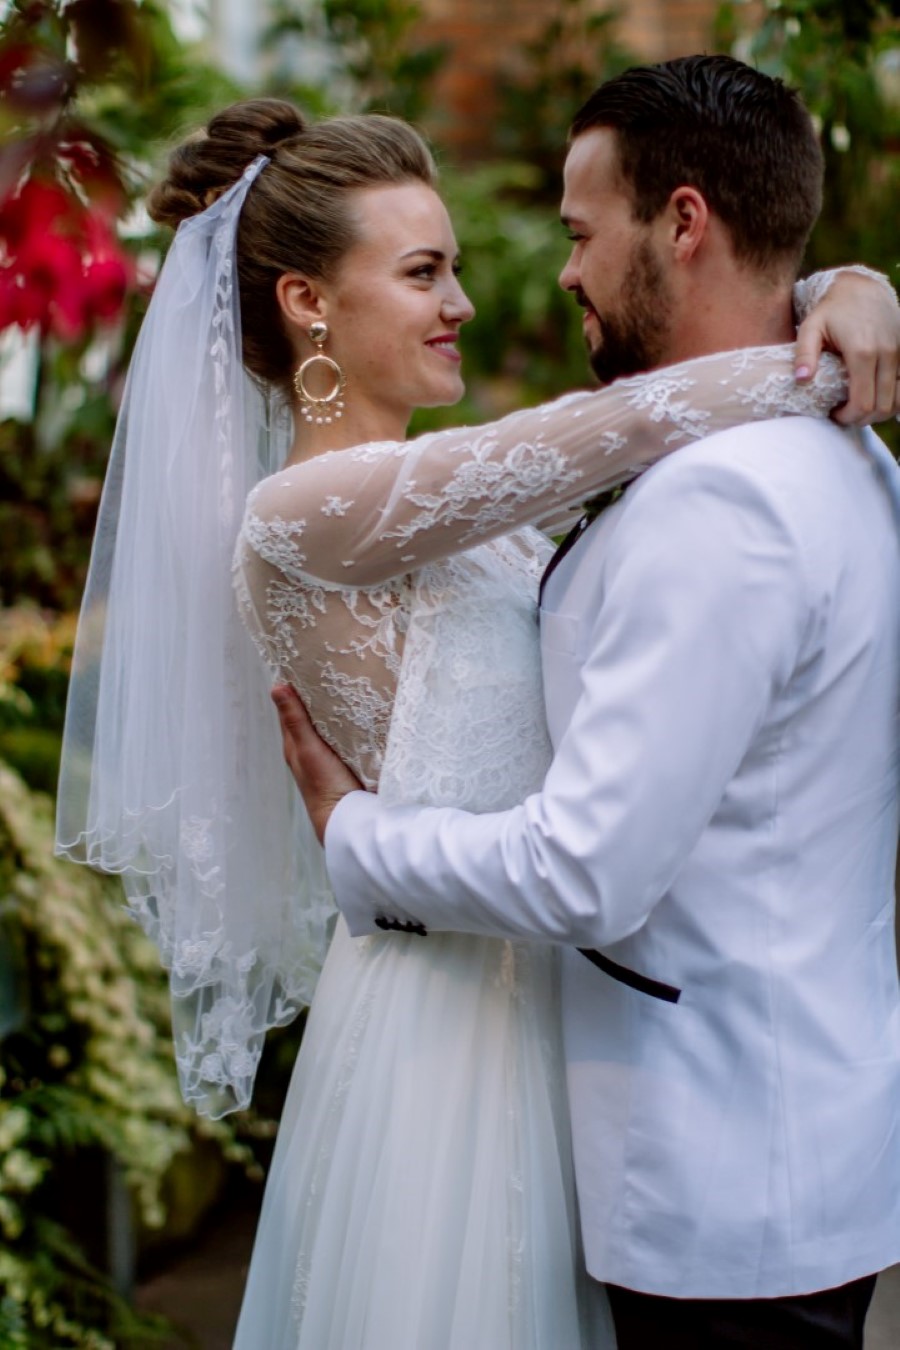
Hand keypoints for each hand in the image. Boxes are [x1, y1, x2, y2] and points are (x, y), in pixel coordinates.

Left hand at [271, 684, 363, 843]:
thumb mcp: (308, 748)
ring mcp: (330, 755)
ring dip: (336, 709)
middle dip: (317, 695)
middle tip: (327, 668)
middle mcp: (310, 749)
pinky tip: (360, 713)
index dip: (295, 689)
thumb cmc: (324, 785)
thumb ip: (296, 720)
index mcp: (295, 745)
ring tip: (345, 684)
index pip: (291, 710)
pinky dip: (350, 723)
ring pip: (330, 726)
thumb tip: (277, 688)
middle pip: (311, 716)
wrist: (348, 817)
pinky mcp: (348, 760)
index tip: (302, 664)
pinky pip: (347, 736)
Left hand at [795, 270, 899, 424]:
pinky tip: (873, 397)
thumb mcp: (811, 327)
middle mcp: (887, 353)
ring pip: (897, 400)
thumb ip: (804, 354)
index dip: (848, 417)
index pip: (863, 402)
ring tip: (858, 408)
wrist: (862, 287)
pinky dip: (891, 399)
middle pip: (882, 406)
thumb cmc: (832, 310)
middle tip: (843, 415)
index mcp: (863, 352)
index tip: (833, 414)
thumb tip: (801, 380)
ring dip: (879, 412)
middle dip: (862, 419)